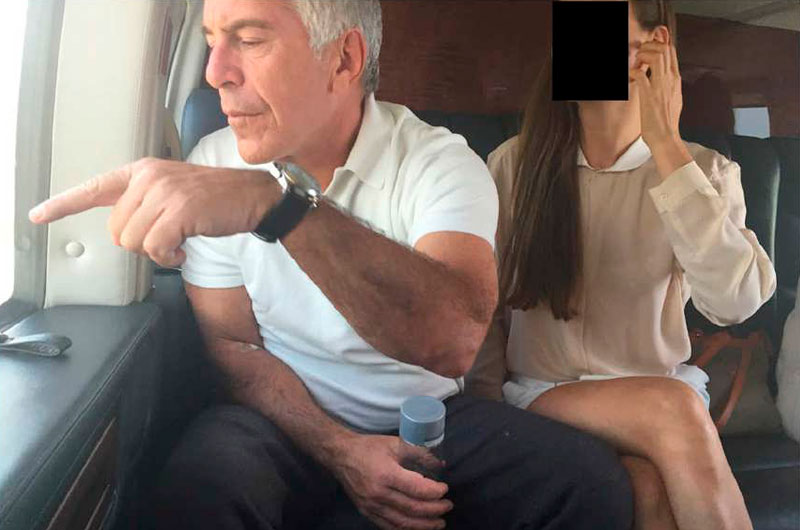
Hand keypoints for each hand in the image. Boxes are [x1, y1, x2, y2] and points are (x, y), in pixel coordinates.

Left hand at [28, 158, 277, 266]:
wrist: (253, 198)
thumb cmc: (215, 200)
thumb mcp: (173, 191)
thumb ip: (144, 203)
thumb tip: (124, 233)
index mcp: (143, 171)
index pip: (95, 187)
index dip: (63, 204)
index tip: (38, 215)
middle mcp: (148, 178)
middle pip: (116, 230)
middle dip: (140, 244)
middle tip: (167, 240)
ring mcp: (164, 193)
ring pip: (133, 242)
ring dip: (157, 253)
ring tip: (178, 244)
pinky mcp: (179, 210)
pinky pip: (155, 249)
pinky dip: (169, 259)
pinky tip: (183, 252)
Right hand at [332, 434, 452, 529]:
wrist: (340, 455)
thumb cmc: (368, 448)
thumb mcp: (395, 444)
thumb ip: (419, 453)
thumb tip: (440, 464)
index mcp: (386, 474)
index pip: (417, 489)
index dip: (434, 492)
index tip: (444, 489)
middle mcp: (378, 493)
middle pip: (413, 508)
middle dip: (434, 510)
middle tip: (447, 506)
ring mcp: (371, 506)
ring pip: (403, 522)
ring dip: (424, 525)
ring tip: (438, 522)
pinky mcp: (367, 512)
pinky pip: (389, 526)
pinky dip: (406, 529)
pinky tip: (418, 527)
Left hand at [630, 40, 692, 177]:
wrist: (666, 138)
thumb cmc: (666, 121)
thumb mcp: (672, 97)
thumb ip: (668, 83)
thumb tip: (664, 75)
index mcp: (675, 79)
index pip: (671, 51)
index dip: (659, 41)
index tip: (649, 43)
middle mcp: (670, 80)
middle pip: (665, 49)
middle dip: (649, 45)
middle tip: (639, 54)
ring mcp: (660, 87)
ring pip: (656, 56)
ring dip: (643, 54)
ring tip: (636, 63)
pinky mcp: (649, 96)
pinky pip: (640, 74)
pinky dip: (632, 71)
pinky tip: (629, 76)